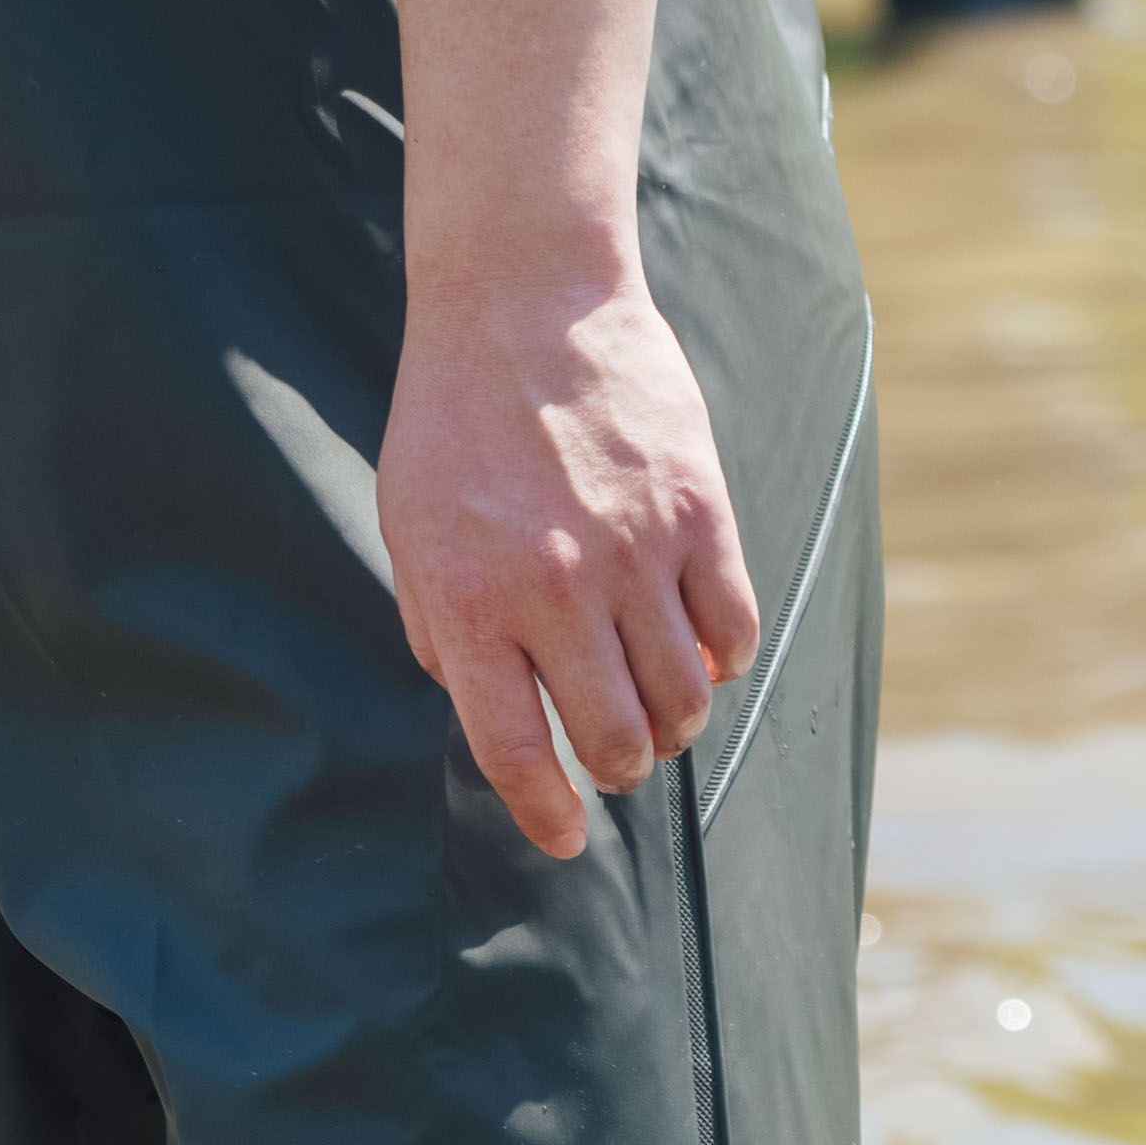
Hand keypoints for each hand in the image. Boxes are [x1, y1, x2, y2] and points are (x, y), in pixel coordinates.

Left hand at [382, 264, 759, 858]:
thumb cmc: (455, 421)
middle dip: (619, 769)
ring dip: (673, 722)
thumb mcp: (411, 529)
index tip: (564, 841)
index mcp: (471, 603)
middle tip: (615, 756)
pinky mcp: (698, 513)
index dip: (545, 813)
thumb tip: (493, 712)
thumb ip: (441, 629)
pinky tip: (699, 645)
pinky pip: (733, 627)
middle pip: (616, 739)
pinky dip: (722, 657)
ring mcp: (635, 553)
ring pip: (685, 697)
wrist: (525, 303)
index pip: (517, 750)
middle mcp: (556, 591)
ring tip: (656, 703)